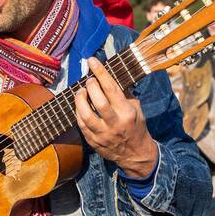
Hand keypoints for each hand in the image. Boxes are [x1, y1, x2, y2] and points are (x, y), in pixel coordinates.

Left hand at [75, 57, 157, 178]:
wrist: (135, 154)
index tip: (92, 61)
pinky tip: (80, 105)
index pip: (112, 89)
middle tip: (89, 80)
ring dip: (80, 100)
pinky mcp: (94, 142)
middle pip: (98, 101)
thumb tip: (110, 75)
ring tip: (81, 92)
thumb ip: (124, 92)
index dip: (100, 73)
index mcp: (127, 112)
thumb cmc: (136, 126)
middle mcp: (115, 124)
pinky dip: (78, 112)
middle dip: (90, 86)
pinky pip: (81, 125)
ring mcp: (103, 135)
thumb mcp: (136, 108)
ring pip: (86, 115)